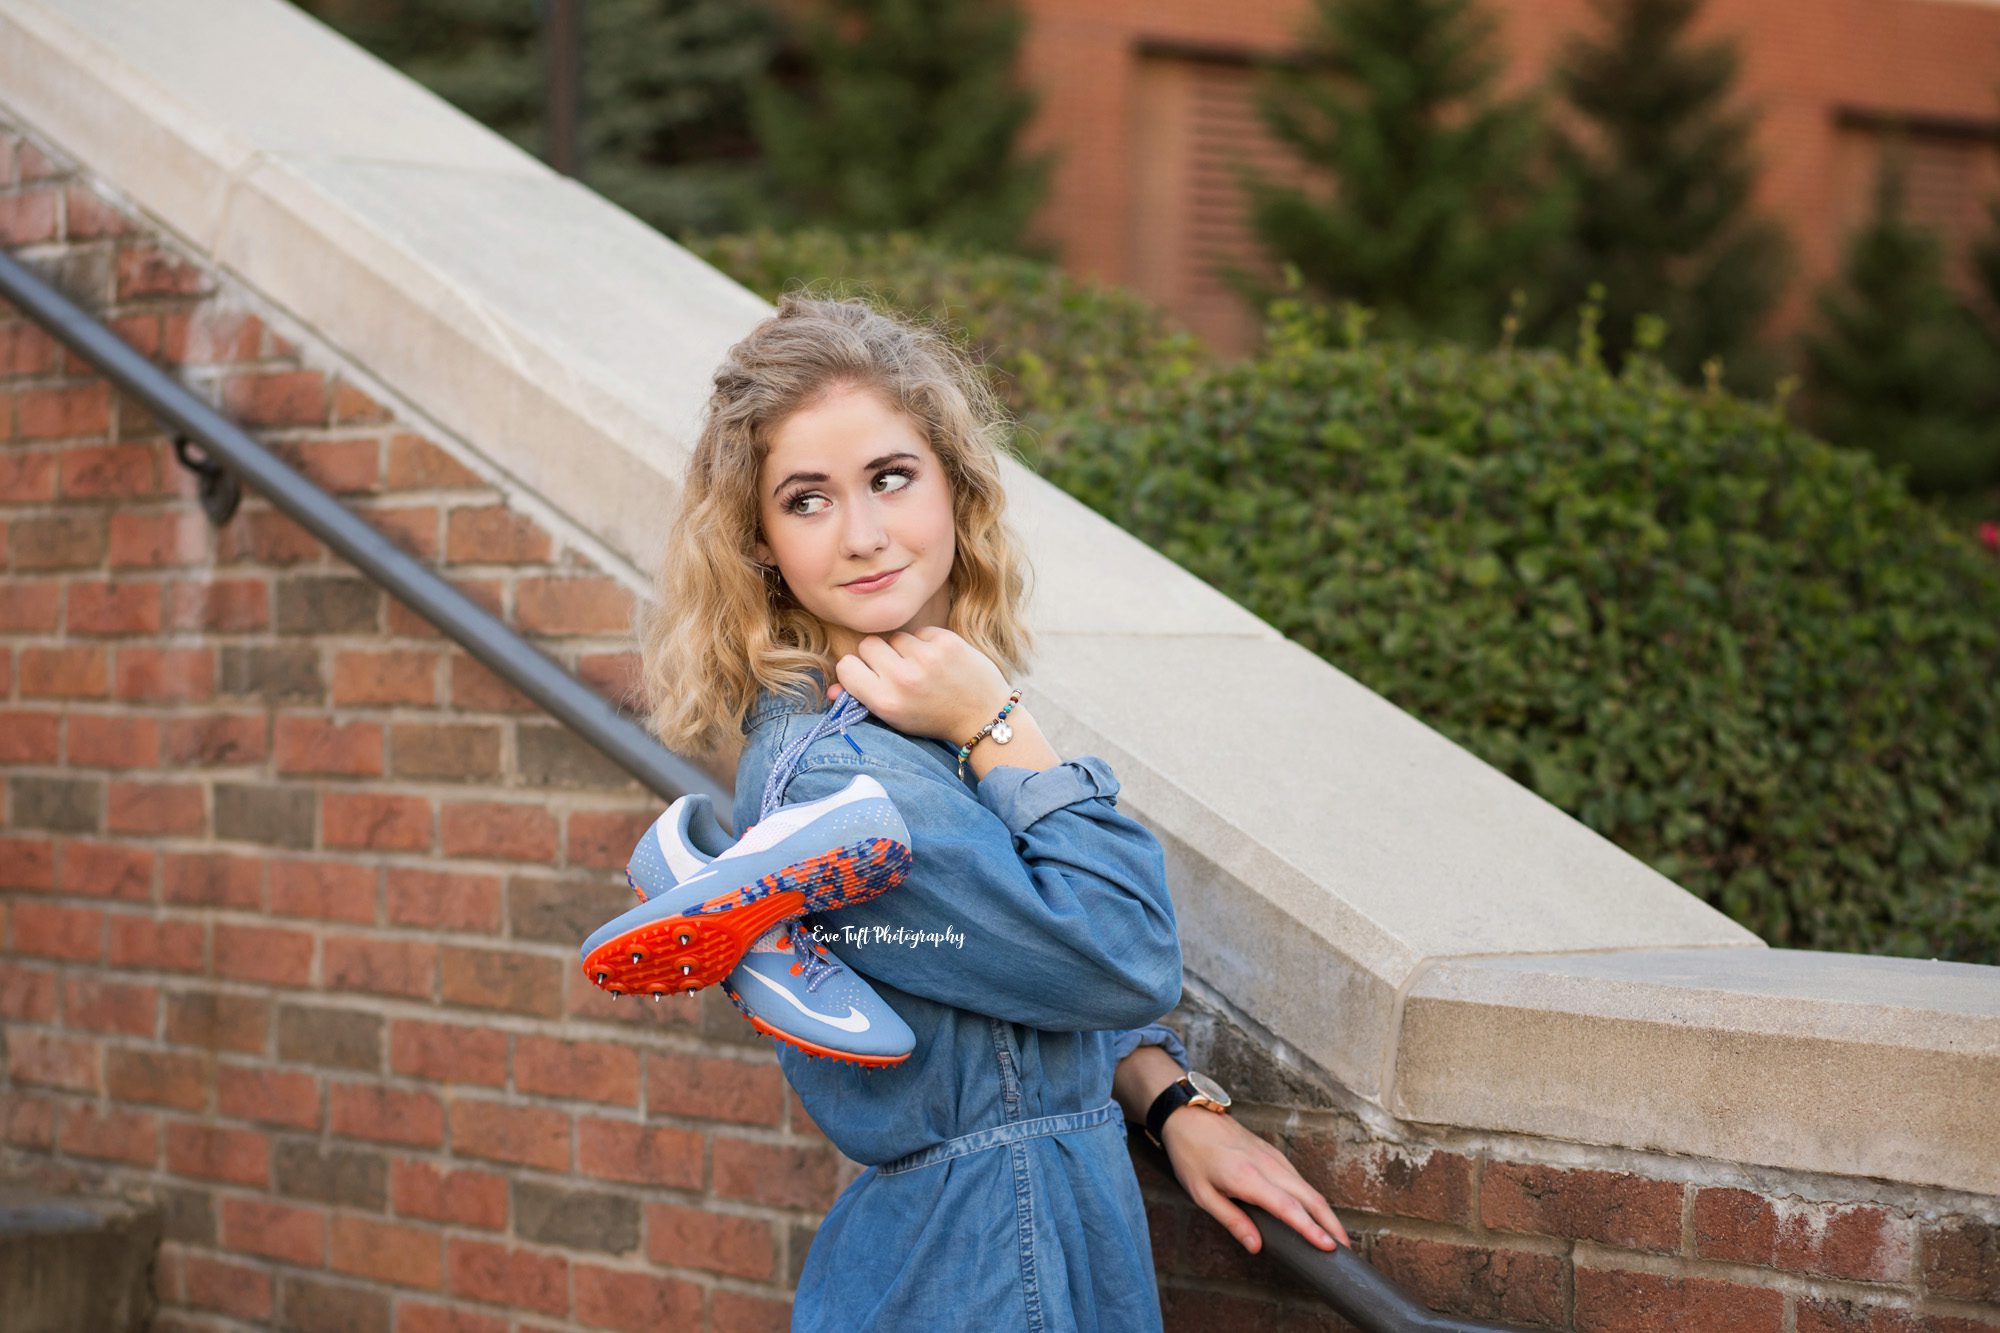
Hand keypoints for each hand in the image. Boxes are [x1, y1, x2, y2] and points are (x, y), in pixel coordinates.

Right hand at [829, 627, 1011, 743]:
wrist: (983, 716)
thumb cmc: (932, 718)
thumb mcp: (894, 718)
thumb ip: (861, 700)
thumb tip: (830, 691)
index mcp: (885, 702)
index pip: (846, 666)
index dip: (857, 670)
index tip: (871, 677)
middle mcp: (903, 679)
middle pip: (867, 645)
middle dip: (879, 656)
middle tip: (898, 672)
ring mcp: (926, 658)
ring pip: (894, 637)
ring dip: (904, 649)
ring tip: (922, 669)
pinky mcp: (946, 642)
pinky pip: (920, 631)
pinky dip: (927, 643)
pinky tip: (940, 661)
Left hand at [1160, 1109, 1350, 1255]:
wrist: (1189, 1116)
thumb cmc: (1191, 1155)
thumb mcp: (1202, 1194)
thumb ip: (1232, 1221)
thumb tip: (1256, 1246)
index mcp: (1248, 1178)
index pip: (1288, 1208)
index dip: (1311, 1230)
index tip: (1329, 1247)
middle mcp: (1268, 1166)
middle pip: (1310, 1198)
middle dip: (1332, 1225)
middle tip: (1345, 1251)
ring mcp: (1274, 1157)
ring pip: (1308, 1188)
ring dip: (1326, 1213)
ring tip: (1337, 1238)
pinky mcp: (1274, 1154)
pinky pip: (1299, 1179)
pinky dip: (1313, 1199)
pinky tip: (1316, 1213)